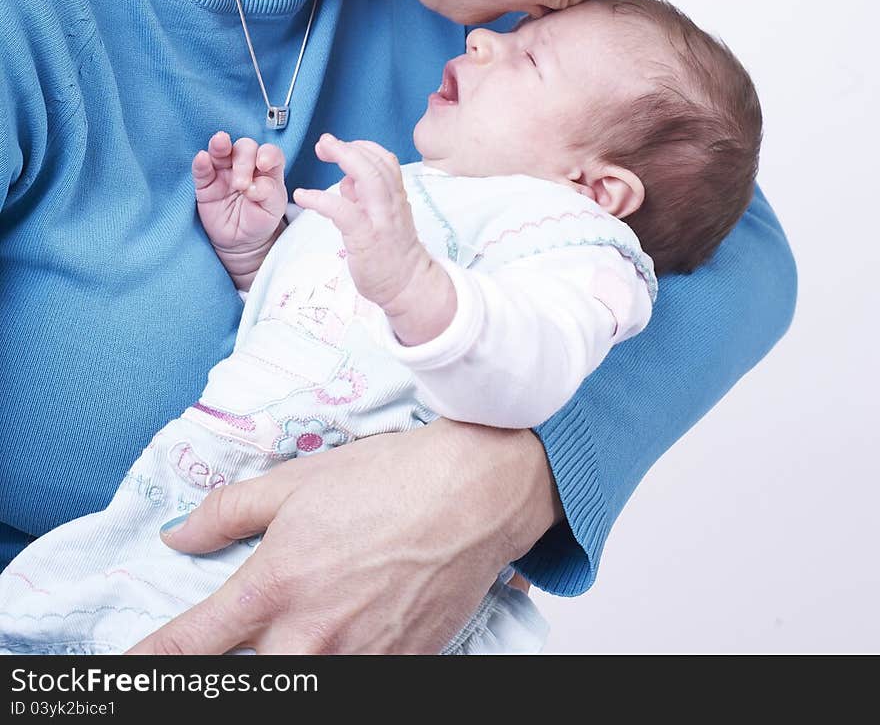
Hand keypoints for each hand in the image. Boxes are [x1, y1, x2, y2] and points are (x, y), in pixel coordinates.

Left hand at [124, 419, 561, 654]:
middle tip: (242, 634)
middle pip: (243, 682)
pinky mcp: (398, 671)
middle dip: (229, 666)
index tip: (130, 667)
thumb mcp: (298, 481)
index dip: (151, 662)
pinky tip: (349, 625)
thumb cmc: (390, 478)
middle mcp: (308, 637)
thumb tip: (177, 535)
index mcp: (274, 587)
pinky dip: (337, 659)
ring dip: (286, 658)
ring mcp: (356, 661)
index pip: (191, 646)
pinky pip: (351, 678)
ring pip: (298, 680)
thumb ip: (229, 511)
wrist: (476, 492)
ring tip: (307, 620)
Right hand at [192, 132, 287, 277]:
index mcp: (267, 169)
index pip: (269, 152)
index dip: (267, 154)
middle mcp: (246, 165)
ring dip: (220, 145)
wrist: (240, 241)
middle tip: (241, 185)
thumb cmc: (260, 220)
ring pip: (221, 151)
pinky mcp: (206, 183)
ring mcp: (224, 172)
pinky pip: (202, 170)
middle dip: (243, 161)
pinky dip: (201, 163)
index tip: (264, 164)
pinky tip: (202, 158)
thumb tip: (256, 185)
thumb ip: (270, 194)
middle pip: (245, 148)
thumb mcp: (273, 210)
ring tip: (220, 142)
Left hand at [292, 135, 428, 311]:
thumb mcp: (382, 218)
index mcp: (395, 197)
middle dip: (349, 147)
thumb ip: (365, 197)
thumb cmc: (391, 252)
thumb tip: (347, 178)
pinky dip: (321, 199)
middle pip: (376, 163)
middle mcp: (392, 203)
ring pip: (369, 178)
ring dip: (344, 158)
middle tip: (324, 142)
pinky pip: (343, 211)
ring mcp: (381, 219)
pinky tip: (303, 195)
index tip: (340, 145)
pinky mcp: (366, 238)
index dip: (362, 146)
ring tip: (321, 152)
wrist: (409, 284)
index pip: (384, 160)